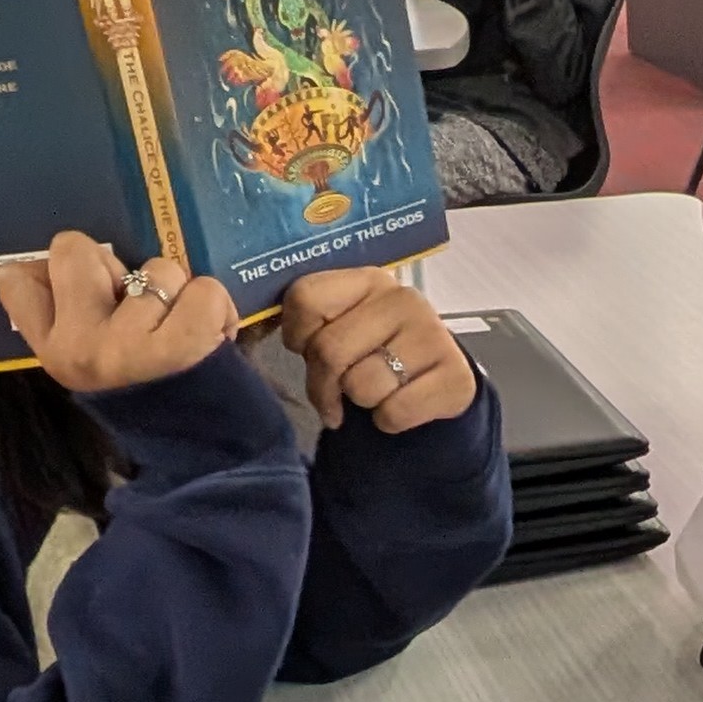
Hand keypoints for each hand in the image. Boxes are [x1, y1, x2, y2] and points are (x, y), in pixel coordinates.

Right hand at [0, 233, 237, 394]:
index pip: (16, 281)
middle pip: (75, 250)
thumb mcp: (86, 358)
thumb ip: (58, 310)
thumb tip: (22, 265)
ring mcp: (125, 345)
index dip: (55, 271)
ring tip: (180, 331)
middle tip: (139, 311)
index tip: (87, 295)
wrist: (194, 447)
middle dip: (116, 269)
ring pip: (156, 269)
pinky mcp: (180, 345)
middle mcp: (78, 346)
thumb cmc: (142, 389)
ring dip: (178, 294)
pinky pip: (203, 291)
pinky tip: (210, 336)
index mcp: (51, 349)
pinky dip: (216, 306)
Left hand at [278, 267, 478, 433]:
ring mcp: (433, 336)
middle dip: (324, 383)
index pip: (305, 298)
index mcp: (368, 279)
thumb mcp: (343, 328)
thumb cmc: (375, 357)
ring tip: (376, 392)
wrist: (436, 387)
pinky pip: (394, 412)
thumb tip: (247, 326)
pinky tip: (400, 406)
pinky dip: (389, 421)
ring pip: (362, 385)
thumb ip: (311, 320)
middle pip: (329, 350)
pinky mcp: (455, 377)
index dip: (298, 335)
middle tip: (337, 392)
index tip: (309, 350)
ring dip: (361, 402)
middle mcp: (403, 299)